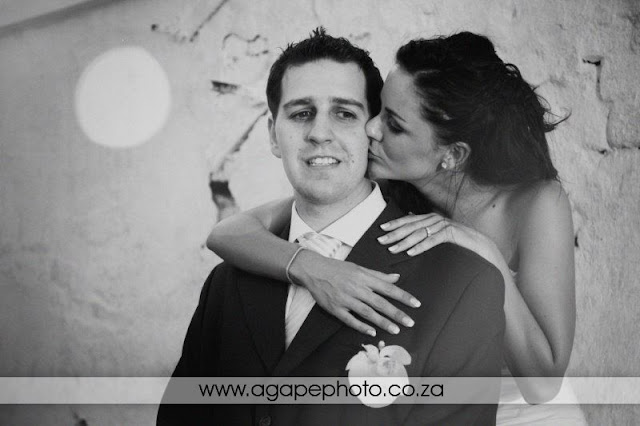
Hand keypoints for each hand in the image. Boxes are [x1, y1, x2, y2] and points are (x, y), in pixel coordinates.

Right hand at [288, 250, 420, 336]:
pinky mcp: (335, 308)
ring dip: (382, 322)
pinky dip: (361, 326)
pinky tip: (371, 332)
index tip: (416, 304)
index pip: (388, 287)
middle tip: (410, 322)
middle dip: (396, 313)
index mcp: (364, 277)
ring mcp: (346, 299)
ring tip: (395, 330)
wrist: (314, 269)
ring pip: (367, 312)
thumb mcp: (358, 268)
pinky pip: (350, 319)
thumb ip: (378, 275)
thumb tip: (396, 278)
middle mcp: (356, 288)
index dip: (403, 296)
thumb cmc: (338, 268)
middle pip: (380, 302)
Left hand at [378, 213, 506, 270]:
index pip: (409, 220)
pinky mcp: (452, 233)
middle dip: (395, 233)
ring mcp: (444, 225)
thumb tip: (408, 221)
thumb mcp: (439, 236)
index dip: (395, 224)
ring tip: (393, 249)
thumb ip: (425, 231)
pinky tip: (411, 253)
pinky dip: (421, 246)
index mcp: (431, 219)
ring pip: (420, 233)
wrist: (482, 246)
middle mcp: (436, 219)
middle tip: (381, 240)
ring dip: (405, 242)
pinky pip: (433, 240)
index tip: (381, 229)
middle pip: (411, 226)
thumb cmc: (457, 243)